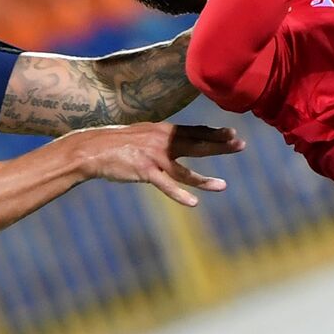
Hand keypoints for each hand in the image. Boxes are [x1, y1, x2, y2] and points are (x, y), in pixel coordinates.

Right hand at [67, 123, 244, 205]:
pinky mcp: (144, 171)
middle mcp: (162, 141)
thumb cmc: (117, 143)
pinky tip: (193, 202)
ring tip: (223, 186)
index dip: (214, 133)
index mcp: (163, 131)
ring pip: (185, 170)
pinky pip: (165, 185)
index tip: (233, 134)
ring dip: (205, 180)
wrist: (92, 148)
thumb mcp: (143, 134)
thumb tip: (177, 138)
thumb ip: (161, 137)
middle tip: (240, 145)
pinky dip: (180, 194)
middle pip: (197, 144)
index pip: (194, 131)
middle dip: (220, 146)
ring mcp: (154, 157)